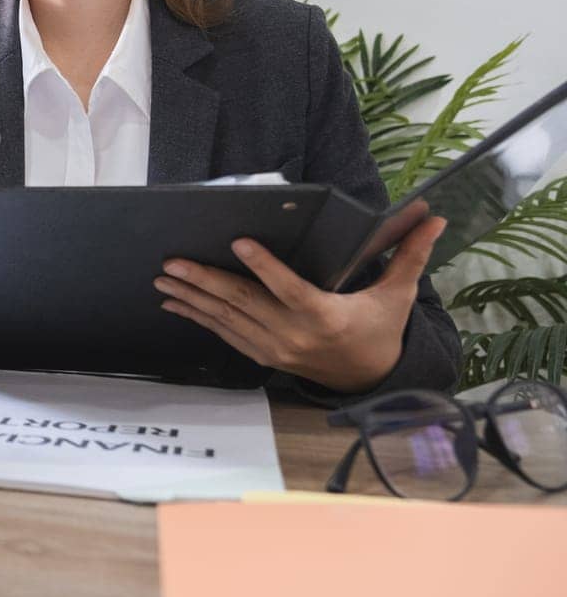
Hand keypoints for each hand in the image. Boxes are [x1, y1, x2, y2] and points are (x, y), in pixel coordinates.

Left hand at [153, 215, 447, 393]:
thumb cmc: (380, 329)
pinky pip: (224, 335)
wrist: (369, 379)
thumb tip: (433, 217)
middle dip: (204, 282)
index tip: (238, 242)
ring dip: (192, 299)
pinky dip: (198, 318)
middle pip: (244, 304)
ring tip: (163, 280)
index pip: (289, 288)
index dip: (263, 267)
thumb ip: (411, 255)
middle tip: (173, 262)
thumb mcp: (398, 294)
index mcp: (325, 316)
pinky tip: (174, 304)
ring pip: (226, 319)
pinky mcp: (262, 355)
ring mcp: (274, 348)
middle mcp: (294, 334)